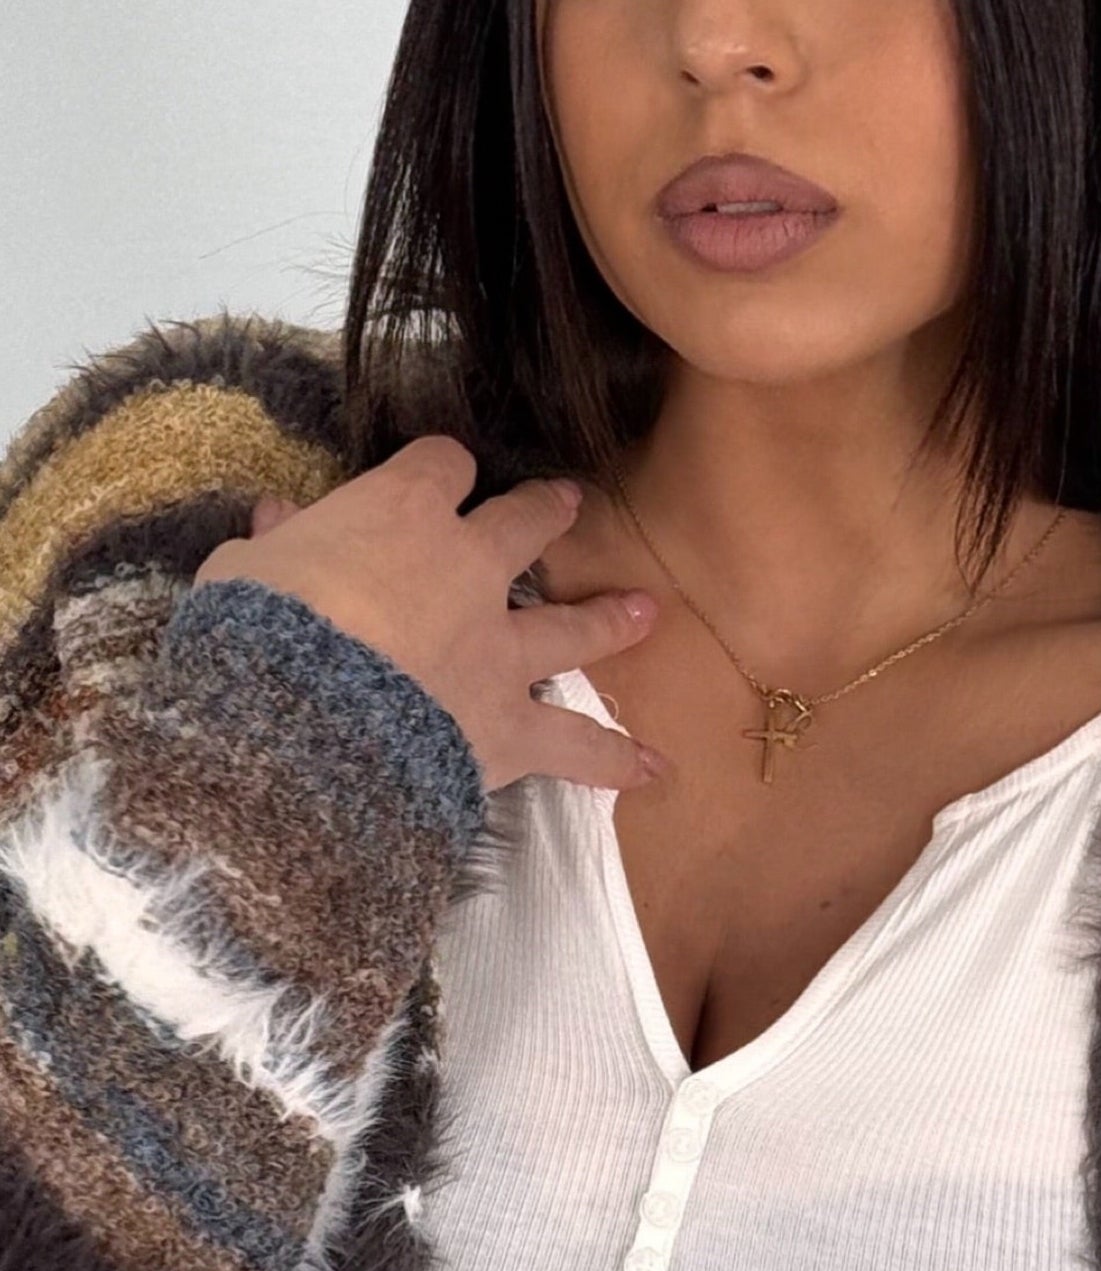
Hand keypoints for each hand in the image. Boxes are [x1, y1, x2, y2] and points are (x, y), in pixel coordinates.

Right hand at [194, 440, 667, 793]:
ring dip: (608, 619)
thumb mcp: (243, 573)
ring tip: (645, 611)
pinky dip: (616, 759)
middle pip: (523, 525)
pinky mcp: (512, 726)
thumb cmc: (258, 633)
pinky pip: (577, 746)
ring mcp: (499, 649)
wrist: (301, 722)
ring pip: (569, 626)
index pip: (439, 469)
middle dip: (546, 513)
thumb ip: (274, 545)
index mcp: (401, 515)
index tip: (442, 473)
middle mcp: (467, 570)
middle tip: (569, 503)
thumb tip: (272, 518)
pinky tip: (656, 769)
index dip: (442, 471)